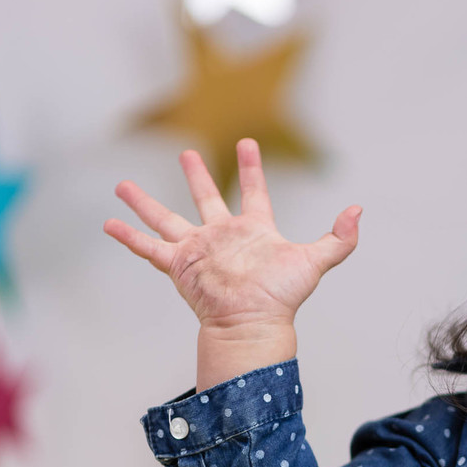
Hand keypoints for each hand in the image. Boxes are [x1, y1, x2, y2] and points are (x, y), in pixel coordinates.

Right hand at [104, 138, 360, 332]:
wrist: (252, 323)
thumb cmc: (282, 297)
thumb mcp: (316, 261)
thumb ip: (340, 238)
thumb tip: (358, 210)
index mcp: (255, 231)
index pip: (254, 192)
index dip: (251, 168)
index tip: (247, 143)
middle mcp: (223, 237)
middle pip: (206, 198)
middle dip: (196, 176)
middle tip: (186, 152)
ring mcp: (199, 250)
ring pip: (166, 218)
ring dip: (144, 202)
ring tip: (122, 185)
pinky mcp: (179, 265)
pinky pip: (148, 248)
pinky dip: (128, 237)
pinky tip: (108, 223)